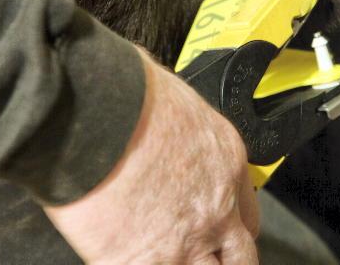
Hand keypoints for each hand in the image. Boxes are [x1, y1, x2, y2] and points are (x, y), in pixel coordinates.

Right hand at [44, 48, 259, 263]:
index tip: (221, 227)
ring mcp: (182, 243)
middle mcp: (215, 208)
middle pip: (240, 257)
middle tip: (208, 256)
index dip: (232, 223)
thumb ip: (174, 117)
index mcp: (224, 162)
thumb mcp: (168, 92)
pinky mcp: (139, 262)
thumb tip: (158, 106)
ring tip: (167, 256)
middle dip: (226, 260)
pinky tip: (126, 258)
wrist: (91, 112)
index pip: (247, 212)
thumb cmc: (125, 92)